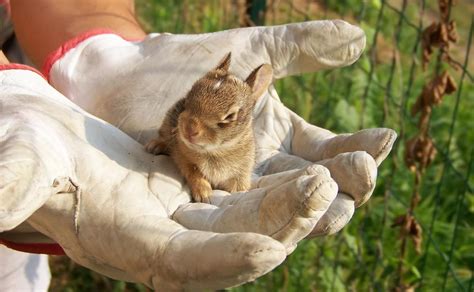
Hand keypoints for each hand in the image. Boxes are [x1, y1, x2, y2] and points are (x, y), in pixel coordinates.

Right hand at [0, 68, 339, 289]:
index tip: (266, 253)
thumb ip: (15, 180)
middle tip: (325, 191)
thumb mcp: (18, 159)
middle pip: (229, 243)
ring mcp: (185, 218)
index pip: (175, 263)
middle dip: (278, 224)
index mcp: (121, 243)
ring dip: (292, 204)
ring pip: (250, 218)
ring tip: (333, 177)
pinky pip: (249, 194)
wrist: (48, 141)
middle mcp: (163, 240)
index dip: (218, 260)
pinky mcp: (197, 193)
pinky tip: (316, 168)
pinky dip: (282, 184)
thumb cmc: (25, 149)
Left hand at [46, 20, 395, 236]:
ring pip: (282, 214)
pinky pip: (233, 225)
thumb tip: (360, 37)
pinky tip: (272, 230)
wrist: (122, 79)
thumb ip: (300, 50)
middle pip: (316, 191)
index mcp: (284, 138)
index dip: (359, 147)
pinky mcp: (201, 208)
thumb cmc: (185, 64)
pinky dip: (253, 228)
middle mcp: (265, 171)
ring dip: (309, 211)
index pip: (332, 152)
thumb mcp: (250, 52)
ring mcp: (236, 192)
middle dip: (344, 184)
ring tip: (331, 201)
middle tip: (361, 172)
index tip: (384, 138)